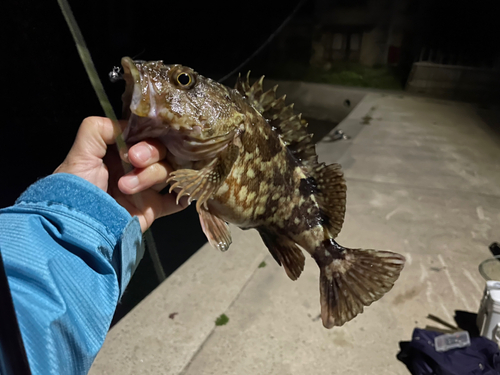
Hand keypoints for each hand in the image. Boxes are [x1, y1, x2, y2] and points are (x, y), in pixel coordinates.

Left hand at [54, 117, 186, 231]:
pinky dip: (181, 196)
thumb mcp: (79, 154)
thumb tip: (128, 127)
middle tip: (134, 161)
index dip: (143, 137)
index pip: (143, 135)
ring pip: (168, 171)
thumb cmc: (76, 190)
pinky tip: (180, 194)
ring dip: (152, 176)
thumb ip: (98, 130)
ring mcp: (145, 188)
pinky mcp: (153, 208)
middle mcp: (134, 167)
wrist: (80, 229)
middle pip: (160, 150)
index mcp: (117, 152)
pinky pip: (176, 200)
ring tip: (127, 189)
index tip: (130, 146)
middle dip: (150, 153)